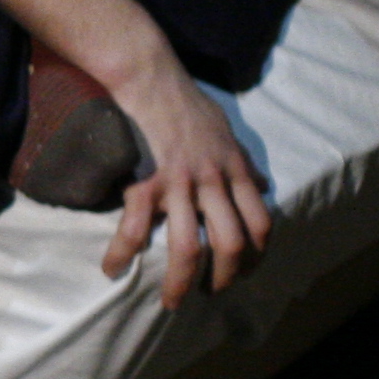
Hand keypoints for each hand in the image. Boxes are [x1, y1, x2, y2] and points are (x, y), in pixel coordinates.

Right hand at [97, 50, 270, 307]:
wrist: (149, 78)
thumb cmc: (187, 102)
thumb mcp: (228, 132)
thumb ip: (245, 163)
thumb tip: (265, 184)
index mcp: (234, 171)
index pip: (260, 222)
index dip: (257, 254)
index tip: (244, 269)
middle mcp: (212, 182)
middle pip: (230, 243)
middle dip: (224, 277)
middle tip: (210, 293)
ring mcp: (178, 185)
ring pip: (187, 247)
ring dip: (179, 282)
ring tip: (171, 300)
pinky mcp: (144, 182)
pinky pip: (134, 229)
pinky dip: (122, 254)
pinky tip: (113, 270)